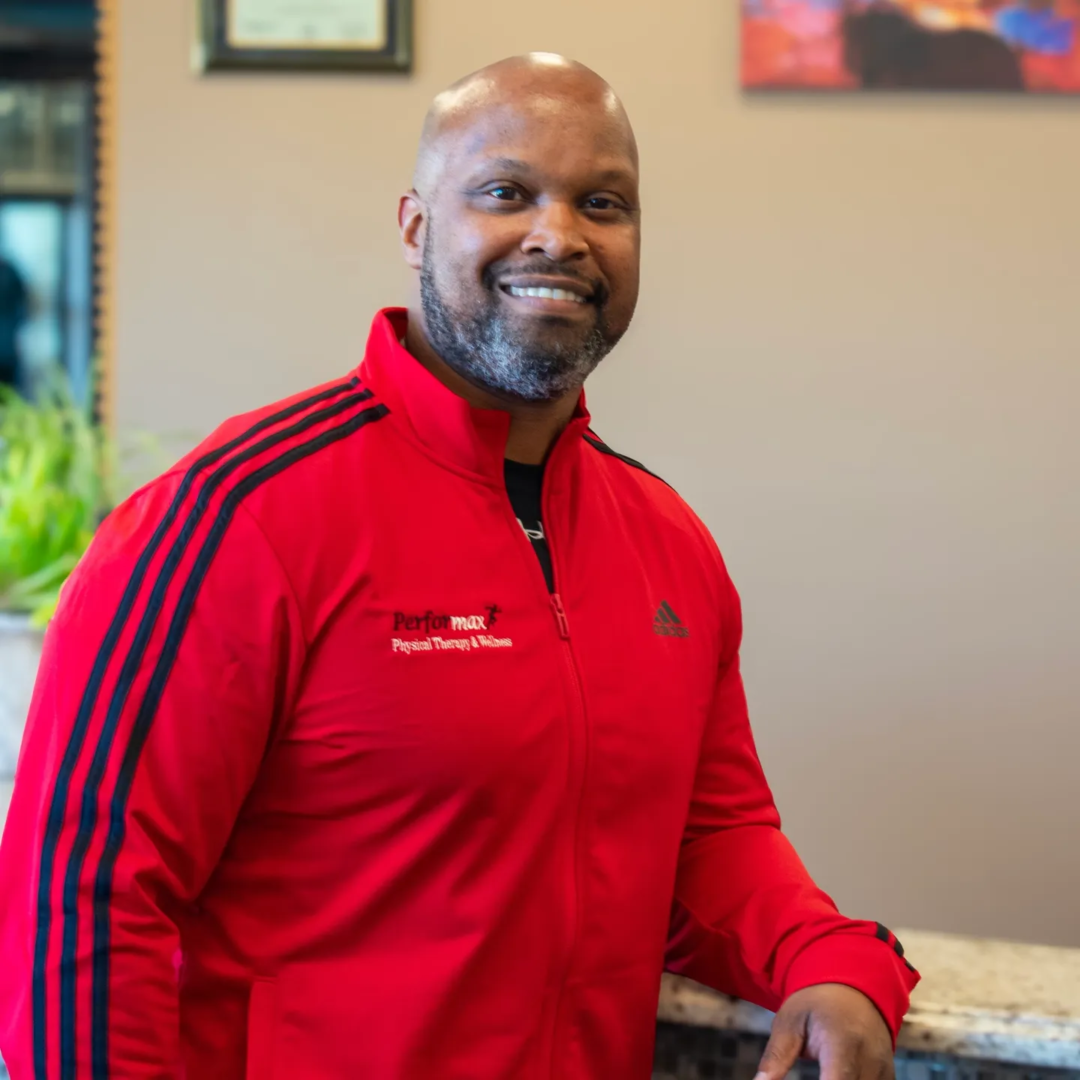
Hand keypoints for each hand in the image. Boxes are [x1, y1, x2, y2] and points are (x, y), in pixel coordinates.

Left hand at [754, 983, 893, 1079]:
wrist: (852, 987)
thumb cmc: (815, 1004)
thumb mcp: (789, 1021)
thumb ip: (776, 1057)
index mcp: (843, 1043)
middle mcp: (870, 1059)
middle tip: (812, 1073)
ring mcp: (883, 1069)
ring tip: (819, 1073)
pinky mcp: (888, 1076)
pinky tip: (831, 1077)